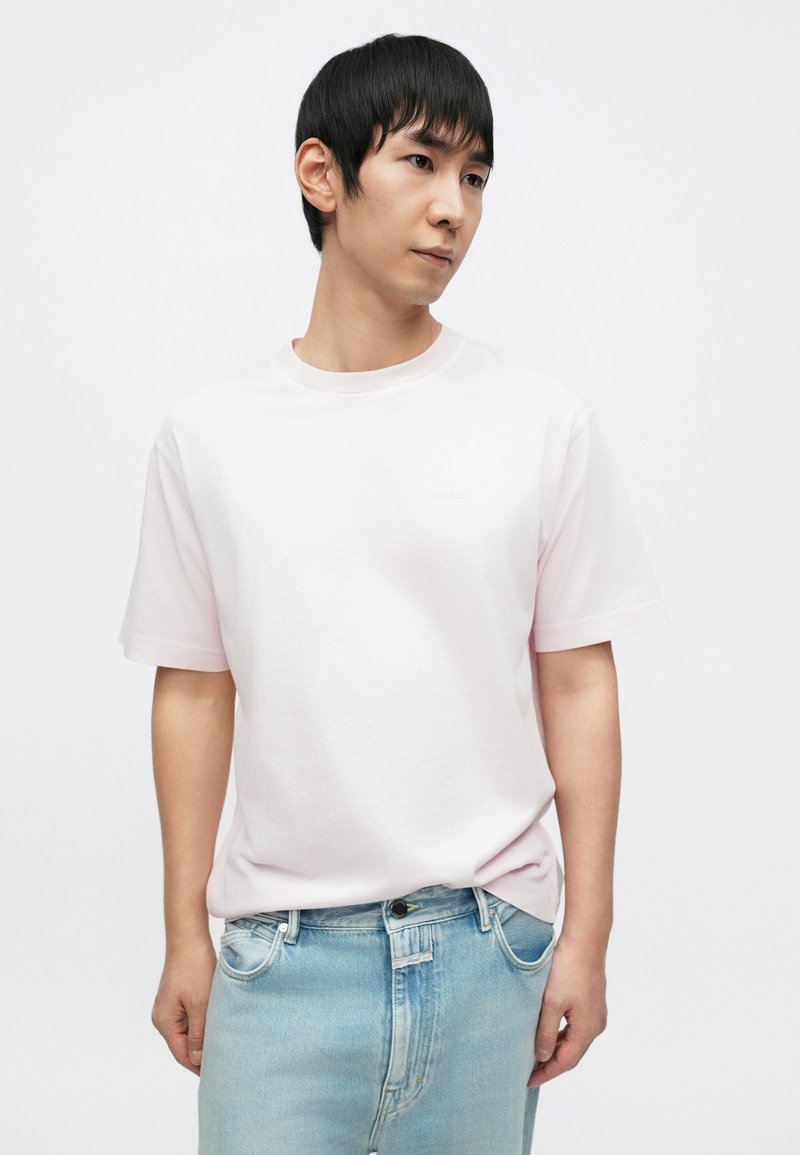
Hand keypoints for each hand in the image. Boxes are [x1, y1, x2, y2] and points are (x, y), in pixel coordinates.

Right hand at [151, 937, 216, 1074]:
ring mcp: (170, 1007)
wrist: (190, 939)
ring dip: (204, 1037)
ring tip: (225, 1045)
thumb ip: (199, 1034)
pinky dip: (203, 1023)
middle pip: (184, 1045)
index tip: (219, 1074)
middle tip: (225, 1062)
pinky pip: (191, 1018)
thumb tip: (198, 1061)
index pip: (182, 1055)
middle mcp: (164, 1017)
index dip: (199, 1066)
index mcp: (165, 1022)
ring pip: (189, 1031)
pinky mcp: (179, 998)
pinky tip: (218, 1024)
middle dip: (202, 1053)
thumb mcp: (200, 1004)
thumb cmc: (194, 969)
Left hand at [527, 935, 607, 1087]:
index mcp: (587, 1029)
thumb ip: (545, 1032)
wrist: (585, 940)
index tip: (527, 1082)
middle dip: (551, 1065)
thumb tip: (542, 1057)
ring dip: (556, 1049)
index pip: (565, 1062)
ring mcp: (596, 1014)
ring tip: (534, 1055)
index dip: (546, 1073)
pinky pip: (576, 1028)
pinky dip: (561, 1035)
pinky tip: (547, 1032)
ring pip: (573, 1041)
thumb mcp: (551, 1003)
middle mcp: (596, 1025)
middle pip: (571, 1055)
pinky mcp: (592, 1003)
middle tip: (529, 1073)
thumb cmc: (568, 968)